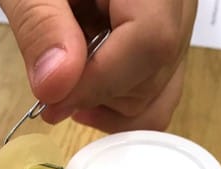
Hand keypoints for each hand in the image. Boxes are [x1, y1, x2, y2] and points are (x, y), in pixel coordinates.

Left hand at [0, 0, 197, 131]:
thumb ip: (41, 24)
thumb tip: (54, 89)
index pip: (151, 41)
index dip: (99, 83)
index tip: (51, 101)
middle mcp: (179, 0)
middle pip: (155, 77)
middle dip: (98, 96)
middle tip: (53, 84)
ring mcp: (179, 22)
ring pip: (161, 94)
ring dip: (107, 105)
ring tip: (70, 82)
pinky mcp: (168, 39)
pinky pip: (159, 90)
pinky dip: (121, 102)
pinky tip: (89, 88)